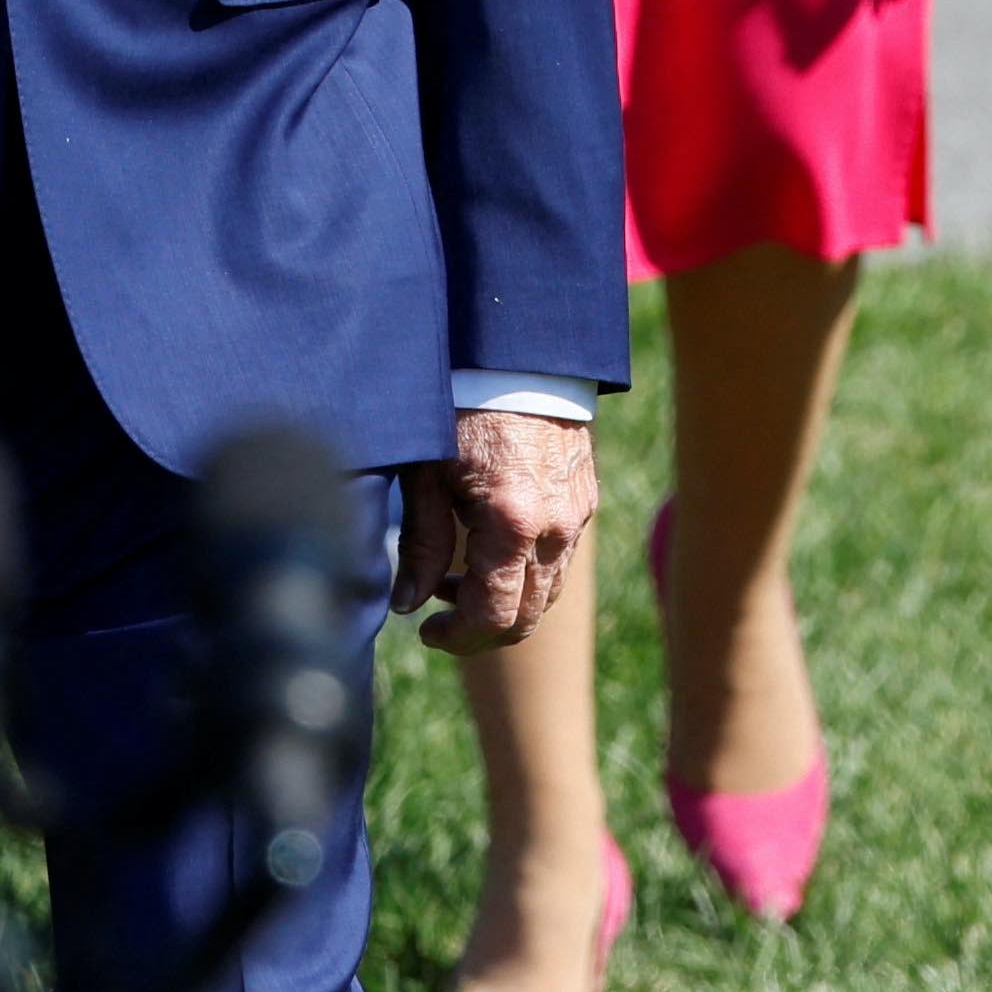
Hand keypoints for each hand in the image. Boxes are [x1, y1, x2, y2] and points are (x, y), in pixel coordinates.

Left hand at [392, 408, 597, 654]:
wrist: (512, 353)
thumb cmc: (457, 405)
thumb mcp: (425, 475)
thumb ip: (420, 545)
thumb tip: (407, 606)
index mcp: (513, 523)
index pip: (495, 617)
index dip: (459, 638)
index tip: (426, 632)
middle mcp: (555, 526)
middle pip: (528, 615)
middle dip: (482, 631)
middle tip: (438, 616)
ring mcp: (576, 513)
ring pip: (547, 591)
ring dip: (505, 601)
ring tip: (455, 579)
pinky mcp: (583, 498)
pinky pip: (559, 556)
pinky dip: (525, 570)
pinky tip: (487, 548)